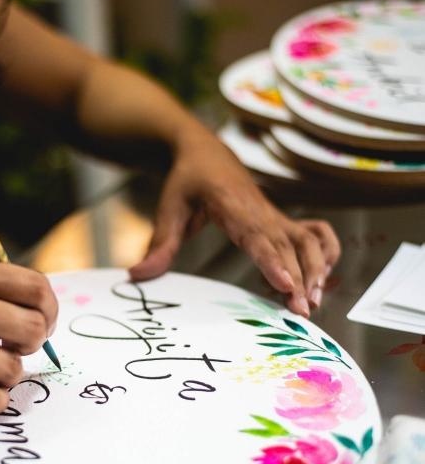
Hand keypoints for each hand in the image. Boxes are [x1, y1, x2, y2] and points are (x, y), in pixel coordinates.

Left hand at [129, 138, 340, 316]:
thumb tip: (138, 276)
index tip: (287, 285)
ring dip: (317, 268)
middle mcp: (261, 211)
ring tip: (313, 301)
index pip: (257, 237)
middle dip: (300, 278)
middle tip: (303, 311)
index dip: (274, 261)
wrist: (205, 152)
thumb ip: (159, 244)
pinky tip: (320, 277)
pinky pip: (314, 233)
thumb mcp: (168, 208)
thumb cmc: (187, 179)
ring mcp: (275, 216)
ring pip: (308, 240)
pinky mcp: (280, 220)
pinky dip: (324, 252)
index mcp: (233, 206)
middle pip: (288, 245)